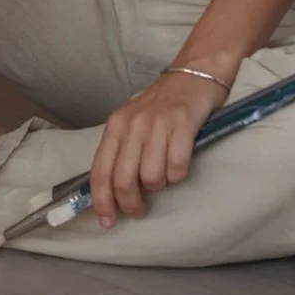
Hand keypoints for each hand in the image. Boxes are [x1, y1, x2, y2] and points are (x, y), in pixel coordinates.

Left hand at [89, 71, 229, 227]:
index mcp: (116, 125)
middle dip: (132, 203)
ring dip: (160, 184)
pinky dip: (179, 173)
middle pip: (124, 180)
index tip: (107, 222)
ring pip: (152, 177)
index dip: (102, 201)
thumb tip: (112, 194)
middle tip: (140, 209)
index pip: (101, 170)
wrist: (194, 73)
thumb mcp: (133, 124)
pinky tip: (180, 161)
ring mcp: (158, 123)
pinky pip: (177, 167)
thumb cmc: (162, 105)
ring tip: (165, 172)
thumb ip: (122, 153)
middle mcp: (133, 124)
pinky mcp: (183, 123)